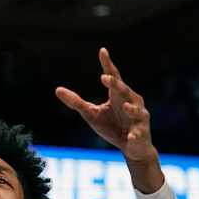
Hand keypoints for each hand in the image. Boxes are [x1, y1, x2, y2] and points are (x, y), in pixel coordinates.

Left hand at [56, 48, 154, 162]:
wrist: (131, 147)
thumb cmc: (111, 127)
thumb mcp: (91, 114)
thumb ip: (76, 102)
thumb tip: (57, 89)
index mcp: (118, 95)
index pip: (113, 76)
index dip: (108, 64)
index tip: (102, 51)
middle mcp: (131, 102)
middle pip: (124, 90)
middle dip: (116, 84)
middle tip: (105, 77)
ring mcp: (138, 117)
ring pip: (136, 110)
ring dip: (131, 108)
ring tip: (125, 106)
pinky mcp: (141, 133)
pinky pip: (138, 133)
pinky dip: (135, 134)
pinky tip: (130, 136)